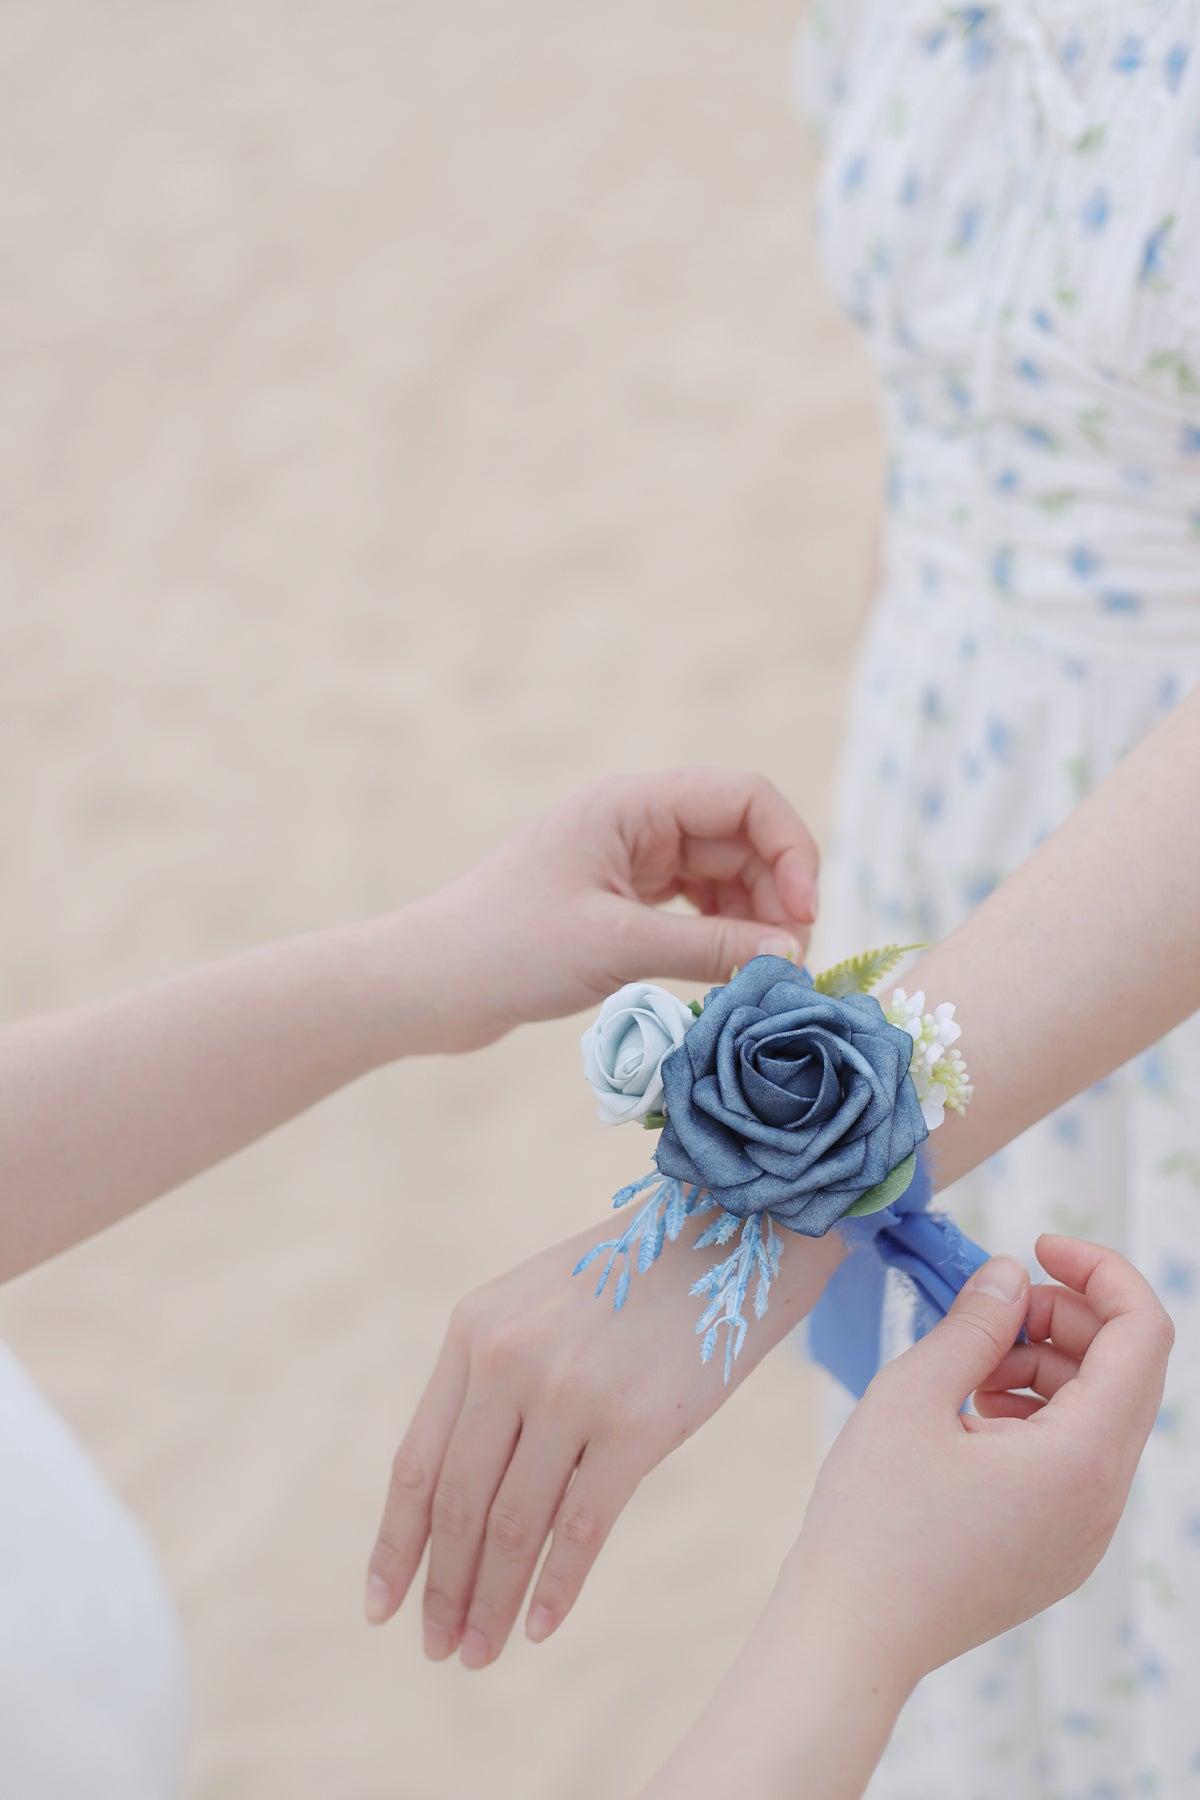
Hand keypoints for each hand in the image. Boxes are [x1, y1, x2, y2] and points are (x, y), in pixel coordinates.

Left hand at [363, 1208, 842, 1662]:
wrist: (729, 1238)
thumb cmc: (630, 1281)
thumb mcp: (536, 1308)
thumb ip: (491, 1384)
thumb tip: (457, 1505)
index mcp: (473, 1330)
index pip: (416, 1461)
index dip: (396, 1543)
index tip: (380, 1605)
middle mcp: (508, 1359)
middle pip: (458, 1504)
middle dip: (442, 1588)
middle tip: (435, 1648)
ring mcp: (569, 1393)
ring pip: (513, 1526)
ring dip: (491, 1601)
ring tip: (478, 1652)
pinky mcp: (634, 1425)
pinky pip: (581, 1528)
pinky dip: (555, 1588)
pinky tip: (538, 1626)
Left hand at [401, 768, 817, 1051]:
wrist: (427, 987)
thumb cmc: (507, 952)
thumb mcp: (617, 947)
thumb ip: (711, 947)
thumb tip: (793, 953)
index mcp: (631, 803)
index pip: (745, 796)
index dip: (790, 848)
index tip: (803, 916)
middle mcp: (634, 821)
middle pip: (740, 837)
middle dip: (776, 892)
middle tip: (790, 961)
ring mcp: (627, 862)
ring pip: (722, 876)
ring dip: (752, 918)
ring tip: (762, 973)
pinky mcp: (618, 904)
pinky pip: (693, 907)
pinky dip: (720, 935)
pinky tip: (727, 971)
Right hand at [782, 1234, 1172, 1687]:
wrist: (851, 1637)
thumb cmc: (872, 1518)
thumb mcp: (913, 1395)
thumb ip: (974, 1323)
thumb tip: (1011, 1276)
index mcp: (1083, 1458)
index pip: (1143, 1334)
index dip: (1101, 1271)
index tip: (1037, 1246)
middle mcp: (1104, 1499)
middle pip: (1127, 1372)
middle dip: (1066, 1317)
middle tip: (989, 1306)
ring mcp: (1085, 1534)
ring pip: (1101, 1416)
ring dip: (1048, 1365)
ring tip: (970, 1365)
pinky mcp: (1058, 1553)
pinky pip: (1076, 1461)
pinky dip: (1038, 1415)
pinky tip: (972, 1413)